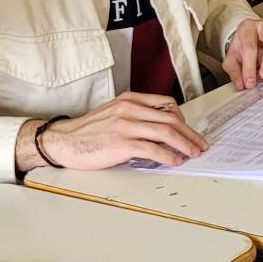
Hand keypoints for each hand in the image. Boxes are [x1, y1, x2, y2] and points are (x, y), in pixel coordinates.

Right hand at [24, 93, 206, 172]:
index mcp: (129, 100)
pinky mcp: (121, 143)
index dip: (183, 120)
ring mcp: (125, 125)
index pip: (166, 105)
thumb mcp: (114, 115)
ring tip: (192, 154)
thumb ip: (137, 118)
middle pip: (170, 119)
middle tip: (200, 145)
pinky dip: (168, 156)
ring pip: (165, 132)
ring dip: (184, 145)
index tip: (190, 132)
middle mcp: (129, 109)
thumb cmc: (88, 132)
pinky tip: (174, 161)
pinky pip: (152, 149)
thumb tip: (163, 133)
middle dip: (190, 134)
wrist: (62, 141)